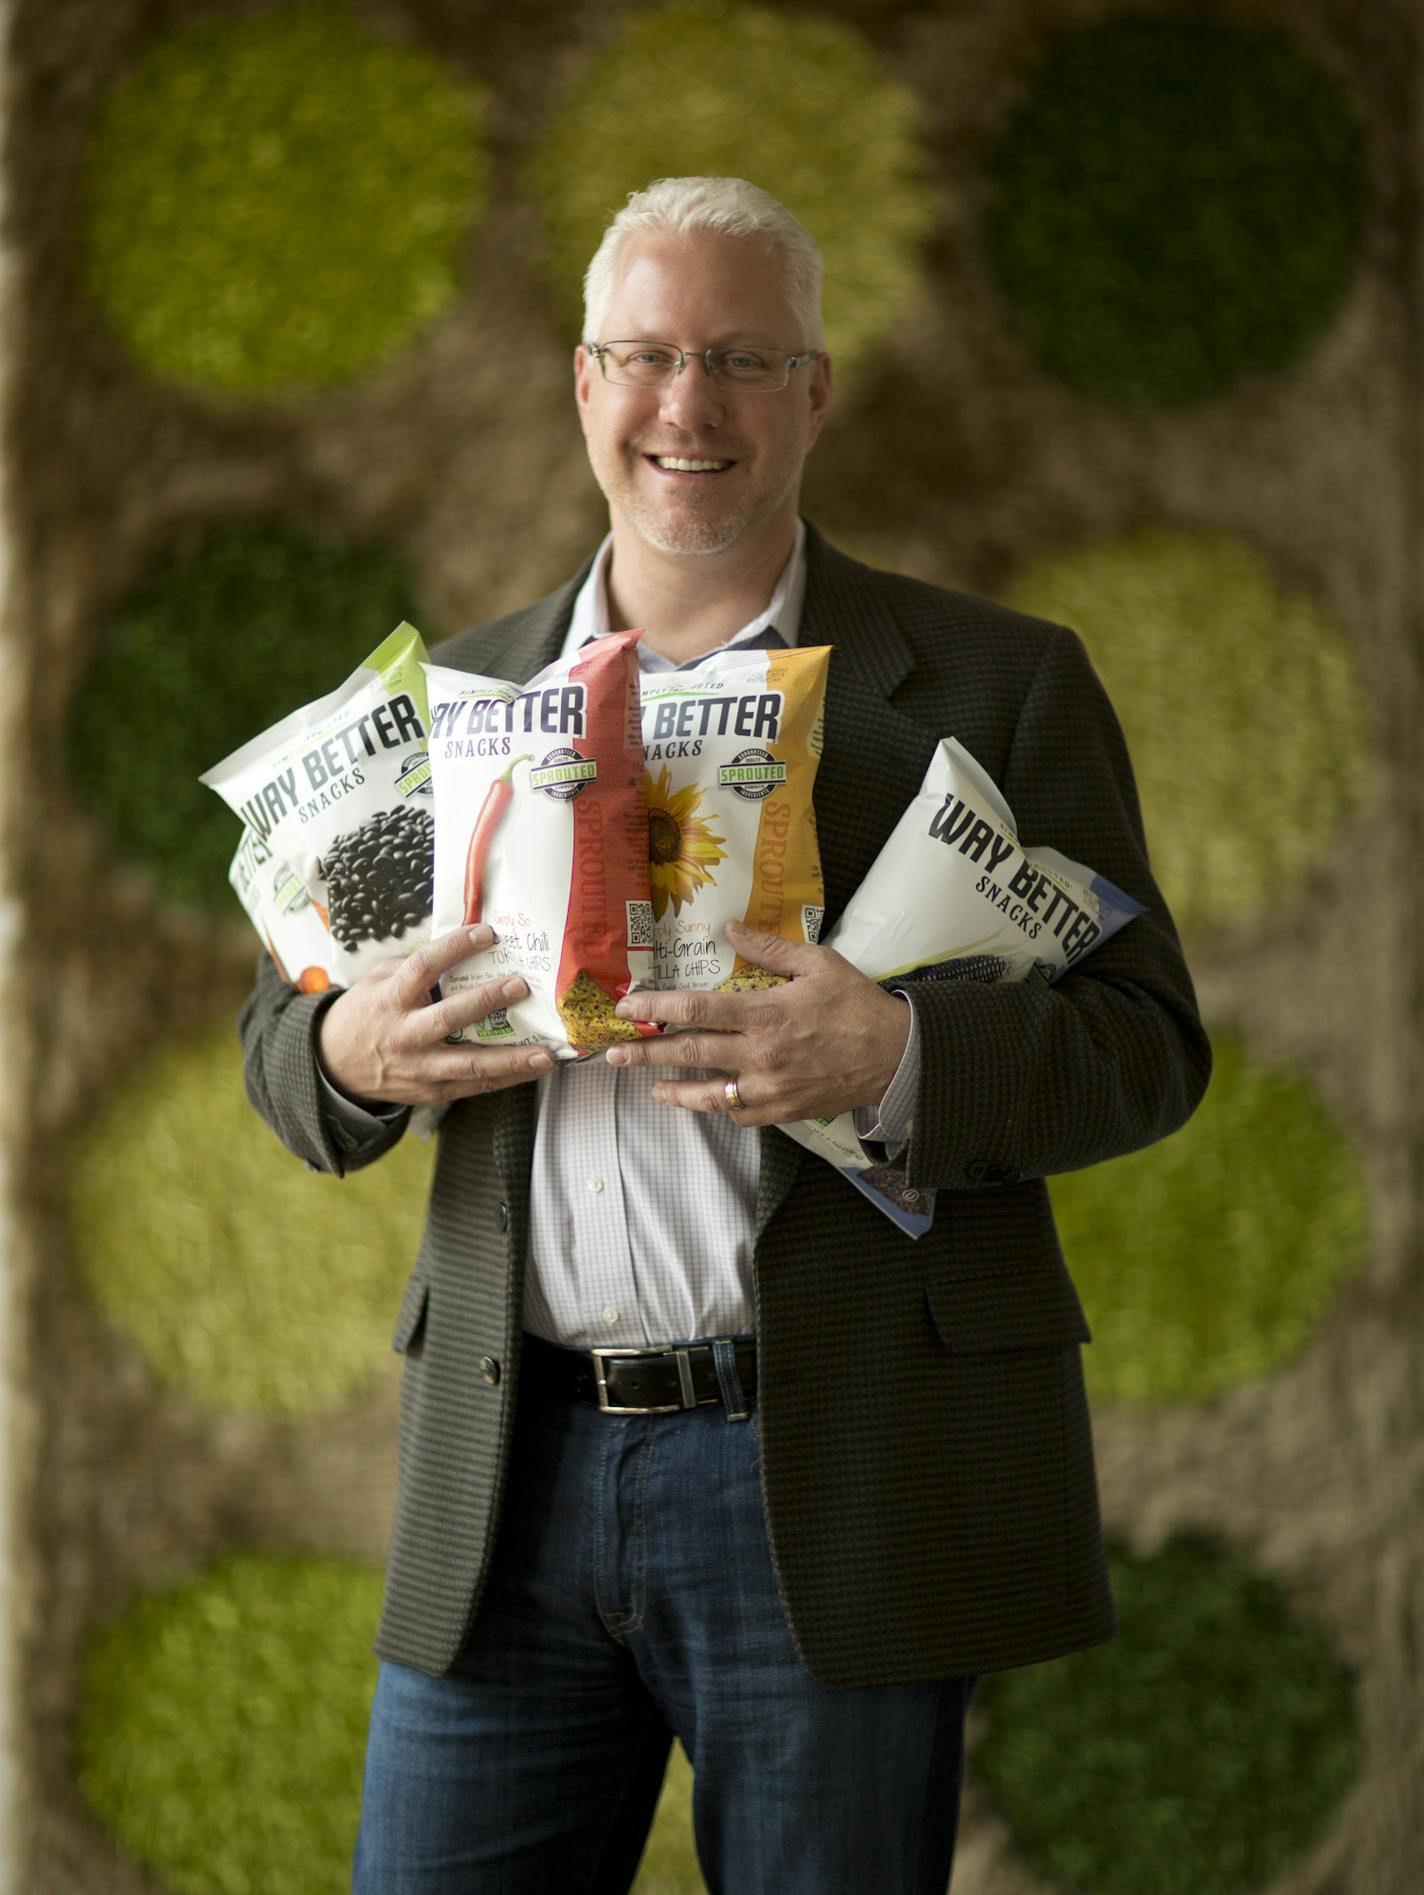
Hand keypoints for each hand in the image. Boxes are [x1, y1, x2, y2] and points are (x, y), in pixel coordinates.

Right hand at [317, 924, 554, 1106]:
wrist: (336, 1067)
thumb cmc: (367, 1014)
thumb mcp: (377, 981)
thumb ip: (411, 966)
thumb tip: (459, 946)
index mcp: (391, 999)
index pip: (423, 967)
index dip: (454, 948)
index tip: (486, 933)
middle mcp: (406, 1034)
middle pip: (449, 1017)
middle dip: (487, 1001)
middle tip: (521, 987)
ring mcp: (420, 1067)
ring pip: (471, 1065)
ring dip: (512, 1059)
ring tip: (547, 1053)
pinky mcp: (433, 1091)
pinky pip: (475, 1086)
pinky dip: (507, 1078)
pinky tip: (534, 1068)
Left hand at [604, 920, 909, 1125]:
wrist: (897, 1056)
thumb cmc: (857, 1005)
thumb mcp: (818, 963)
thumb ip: (770, 948)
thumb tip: (730, 928)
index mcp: (764, 1014)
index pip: (696, 1011)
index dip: (656, 1009)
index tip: (628, 1007)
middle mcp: (759, 1055)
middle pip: (689, 1053)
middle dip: (646, 1052)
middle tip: (614, 1053)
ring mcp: (769, 1088)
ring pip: (707, 1093)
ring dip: (673, 1089)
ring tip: (649, 1086)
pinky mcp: (783, 1111)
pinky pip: (739, 1114)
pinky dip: (718, 1107)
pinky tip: (702, 1100)